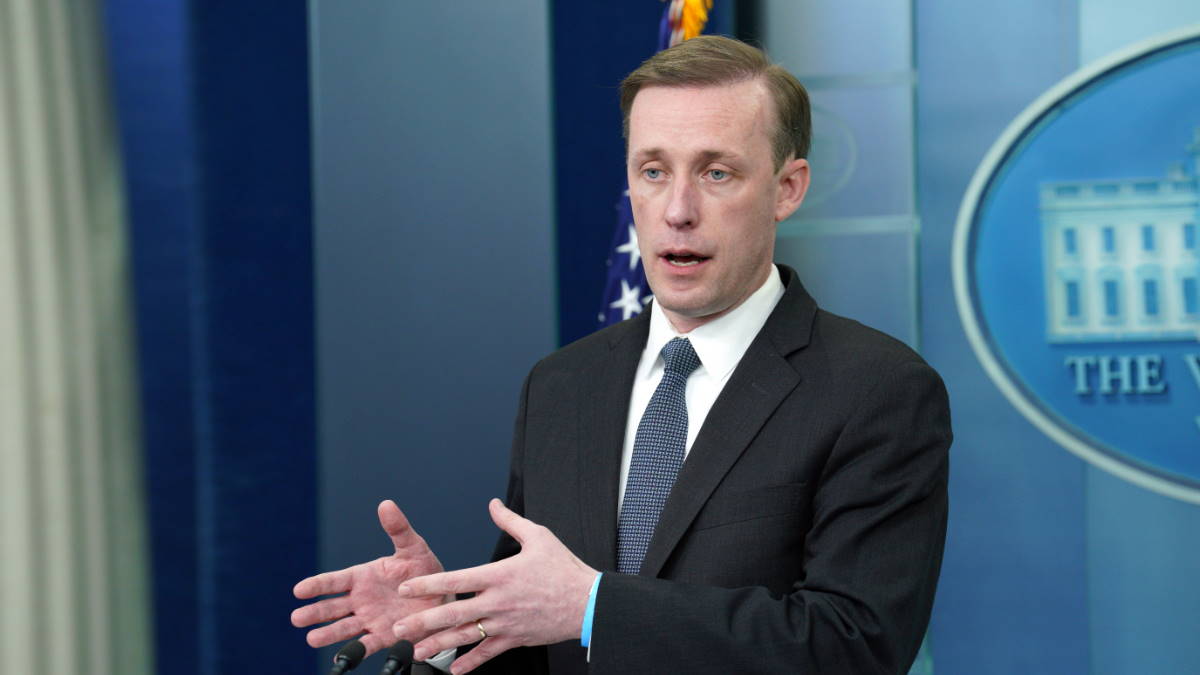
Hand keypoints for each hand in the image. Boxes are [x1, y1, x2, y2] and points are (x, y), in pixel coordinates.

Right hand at [291, 500, 447, 655]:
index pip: (335, 581)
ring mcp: (370, 619)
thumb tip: (386, 504)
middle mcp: (361, 600)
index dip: (317, 585)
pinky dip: (355, 651)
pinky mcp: (384, 636)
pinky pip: (368, 646)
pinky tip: (340, 658)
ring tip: (311, 638)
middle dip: (315, 612)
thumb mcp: (413, 548)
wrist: (443, 597)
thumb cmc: (424, 569)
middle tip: (297, 618)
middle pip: (332, 607)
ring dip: (328, 634)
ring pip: (344, 628)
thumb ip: (398, 529)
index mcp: (363, 577)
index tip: (299, 590)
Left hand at [392, 499, 597, 673]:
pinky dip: (470, 662)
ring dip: (438, 645)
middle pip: (453, 613)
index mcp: (500, 575)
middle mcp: (498, 601)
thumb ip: (511, 521)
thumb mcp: (539, 537)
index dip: (428, 584)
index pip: (456, 579)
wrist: (588, 602)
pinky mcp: (515, 639)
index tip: (406, 588)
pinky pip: (488, 653)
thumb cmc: (564, 569)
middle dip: (423, 622)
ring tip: (416, 652)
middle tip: (399, 629)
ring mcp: (506, 623)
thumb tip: (493, 505)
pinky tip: (454, 669)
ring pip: (466, 636)